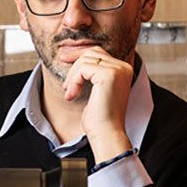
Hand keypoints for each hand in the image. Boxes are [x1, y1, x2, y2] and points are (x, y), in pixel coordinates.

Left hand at [62, 46, 132, 162]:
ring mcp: (117, 70)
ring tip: (69, 93)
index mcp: (123, 70)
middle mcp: (123, 67)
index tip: (64, 59)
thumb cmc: (100, 117)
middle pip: (91, 52)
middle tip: (63, 78)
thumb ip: (92, 74)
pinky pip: (82, 69)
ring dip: (72, 77)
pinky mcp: (108, 75)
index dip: (79, 55)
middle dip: (73, 63)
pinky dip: (74, 81)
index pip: (98, 52)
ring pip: (84, 60)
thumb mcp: (96, 90)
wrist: (107, 134)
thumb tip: (75, 59)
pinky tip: (72, 95)